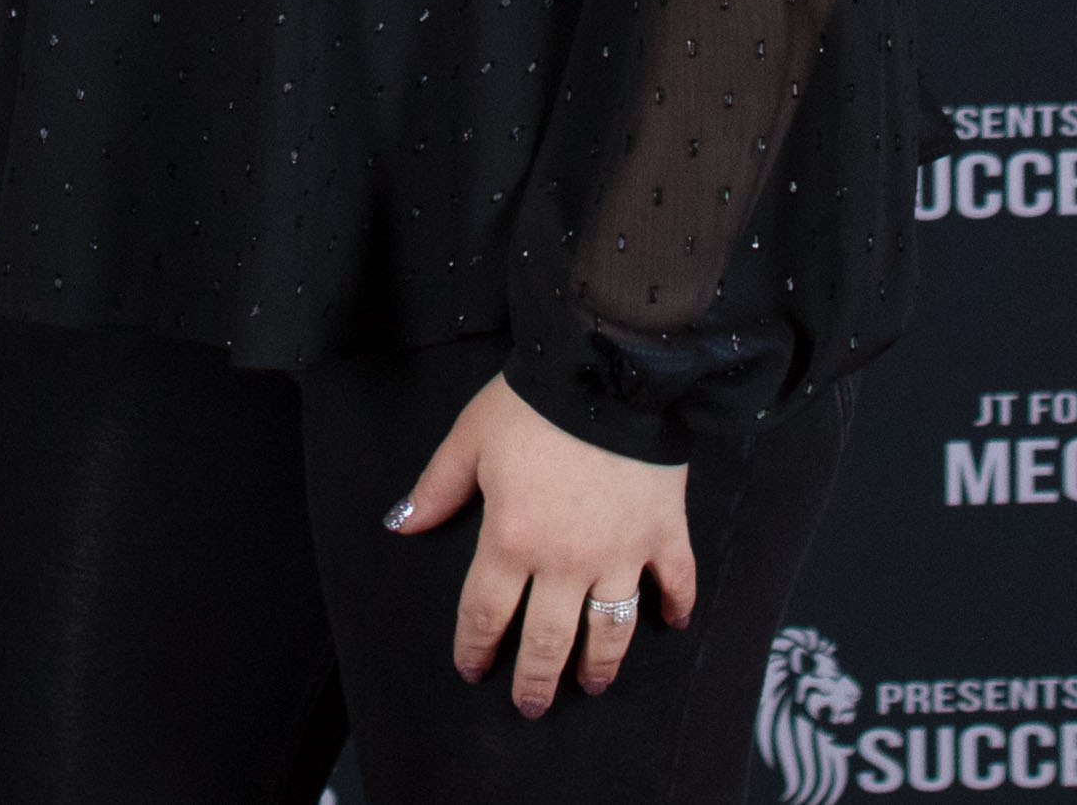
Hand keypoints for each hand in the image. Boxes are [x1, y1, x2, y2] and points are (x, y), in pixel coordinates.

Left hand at [388, 369, 696, 715]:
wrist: (608, 370)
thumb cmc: (533, 404)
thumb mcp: (470, 439)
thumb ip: (436, 489)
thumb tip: (400, 525)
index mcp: (511, 540)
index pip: (485, 613)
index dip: (476, 648)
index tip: (473, 668)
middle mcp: (565, 562)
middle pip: (548, 641)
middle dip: (536, 681)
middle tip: (531, 706)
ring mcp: (620, 553)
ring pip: (608, 631)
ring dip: (599, 665)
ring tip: (590, 685)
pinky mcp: (663, 533)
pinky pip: (675, 583)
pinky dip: (676, 607)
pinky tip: (671, 625)